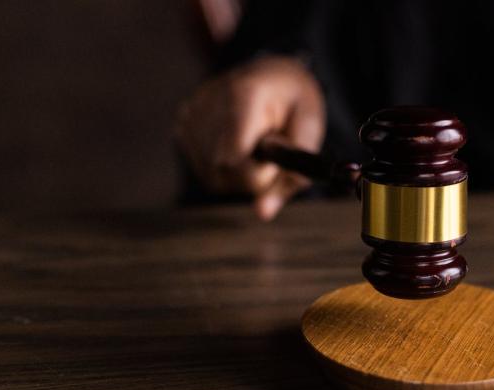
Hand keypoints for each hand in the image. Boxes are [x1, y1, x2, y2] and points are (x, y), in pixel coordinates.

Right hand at [175, 55, 324, 220]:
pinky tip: (238, 144)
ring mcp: (191, 112)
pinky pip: (204, 169)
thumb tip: (262, 213)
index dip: (256, 175)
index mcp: (244, 95)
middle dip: (252, 176)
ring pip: (212, 176)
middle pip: (222, 172)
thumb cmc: (295, 103)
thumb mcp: (310, 132)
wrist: (272, 73)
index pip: (233, 158)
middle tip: (270, 152)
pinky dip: (225, 168)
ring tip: (255, 145)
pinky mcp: (182, 123)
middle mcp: (209, 101)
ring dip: (239, 174)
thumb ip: (292, 175)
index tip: (274, 163)